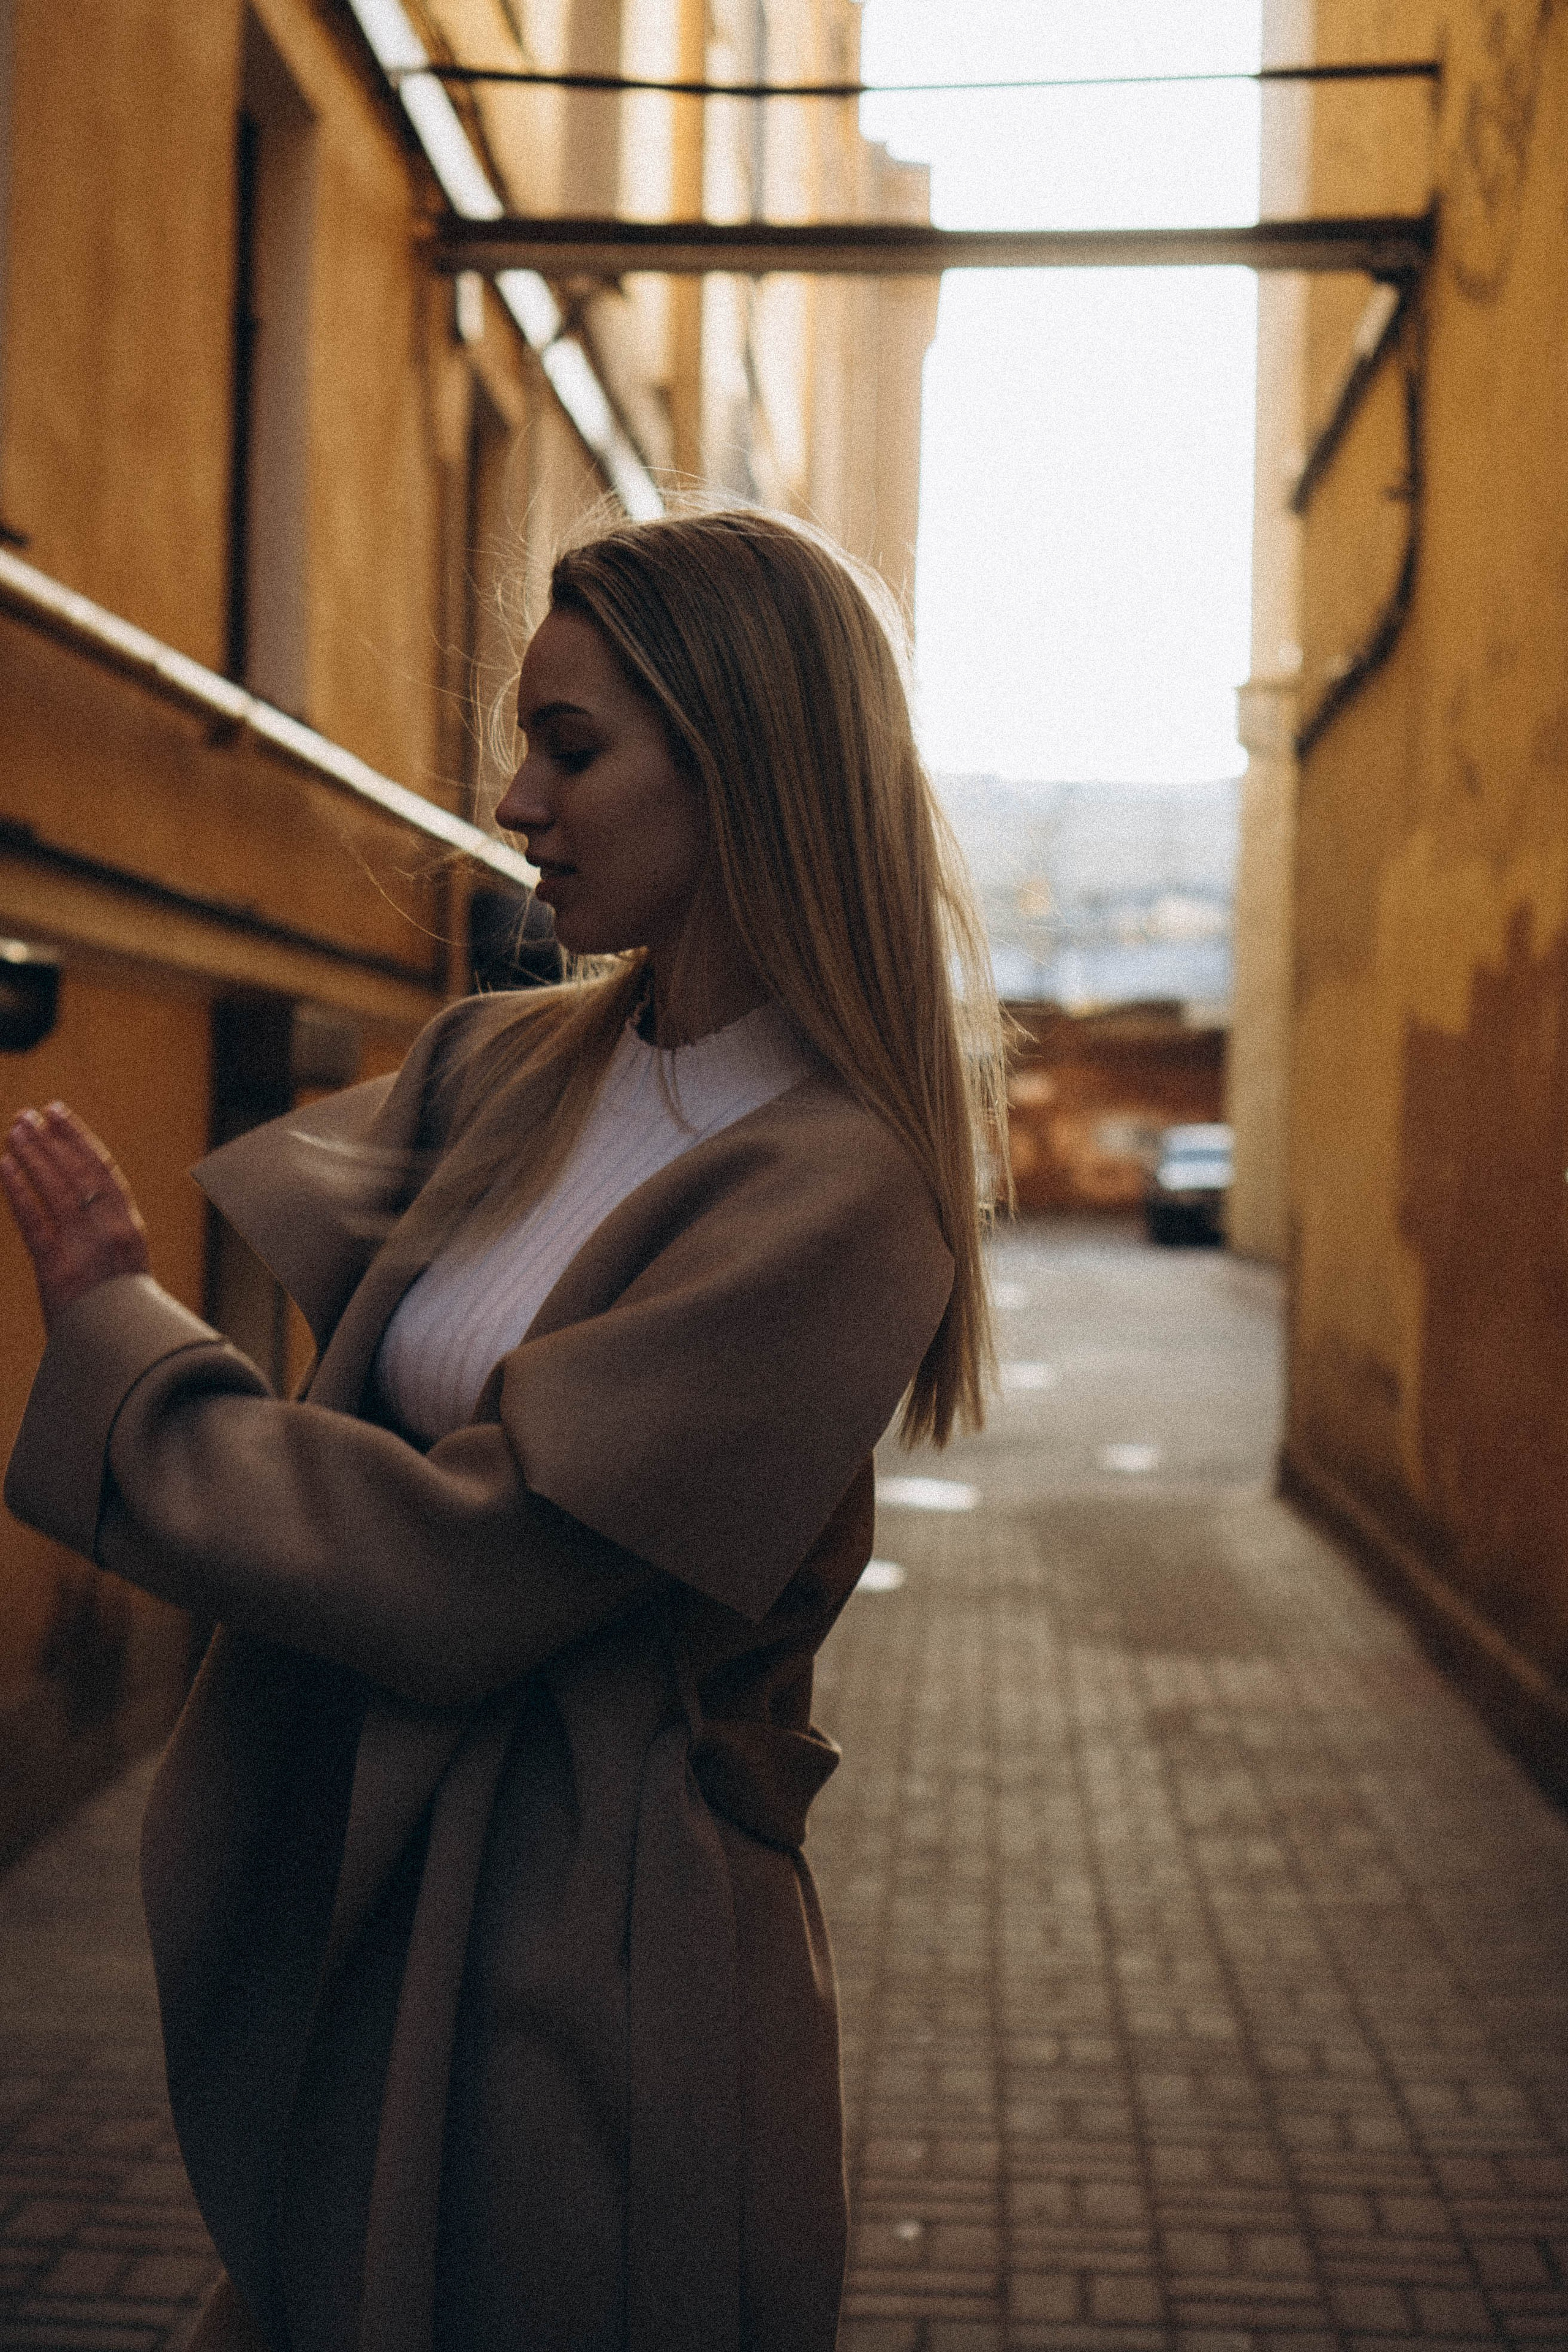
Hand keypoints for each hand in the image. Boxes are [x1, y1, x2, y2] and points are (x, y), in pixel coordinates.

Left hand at [1, 1102, 151, 1333]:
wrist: (121, 1356)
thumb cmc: (121, 1316)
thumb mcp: (125, 1270)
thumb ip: (109, 1236)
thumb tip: (86, 1202)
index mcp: (130, 1229)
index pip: (103, 1171)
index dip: (79, 1139)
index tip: (59, 1115)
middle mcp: (111, 1232)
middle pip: (77, 1172)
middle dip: (51, 1139)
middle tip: (28, 1115)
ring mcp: (84, 1249)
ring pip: (56, 1188)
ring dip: (33, 1155)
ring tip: (15, 1131)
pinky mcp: (57, 1268)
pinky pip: (33, 1219)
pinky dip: (17, 1189)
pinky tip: (3, 1166)